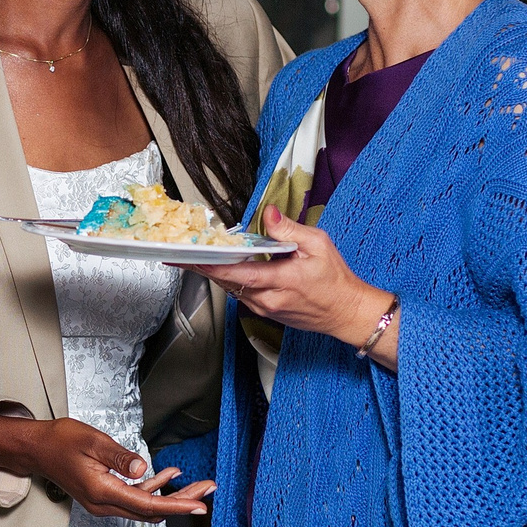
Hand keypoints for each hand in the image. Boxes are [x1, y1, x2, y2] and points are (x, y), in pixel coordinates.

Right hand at [0, 413, 214, 519]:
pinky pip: (134, 498)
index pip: (147, 504)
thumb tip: (144, 469)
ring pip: (145, 506)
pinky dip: (153, 488)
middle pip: (151, 510)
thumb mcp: (92, 441)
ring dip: (171, 496)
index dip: (177, 505)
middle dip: (182, 502)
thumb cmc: (60, 441)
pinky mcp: (103, 496)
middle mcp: (104, 504)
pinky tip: (168, 474)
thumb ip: (119, 456)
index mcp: (102, 491)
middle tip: (208, 490)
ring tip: (197, 484)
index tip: (200, 506)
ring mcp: (103, 503)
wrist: (36, 449)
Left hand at [188, 206, 392, 345]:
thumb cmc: (335, 280)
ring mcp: (264, 309)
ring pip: (231, 289)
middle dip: (202, 267)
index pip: (237, 274)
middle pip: (226, 282)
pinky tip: (222, 267)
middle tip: (180, 252)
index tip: (190, 257)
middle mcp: (268, 300)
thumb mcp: (318, 245)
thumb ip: (289, 229)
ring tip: (195, 256)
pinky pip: (240, 294)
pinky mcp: (265, 313)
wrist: (346, 312)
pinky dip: (229, 280)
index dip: (210, 265)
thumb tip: (268, 213)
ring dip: (214, 273)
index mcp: (281, 281)